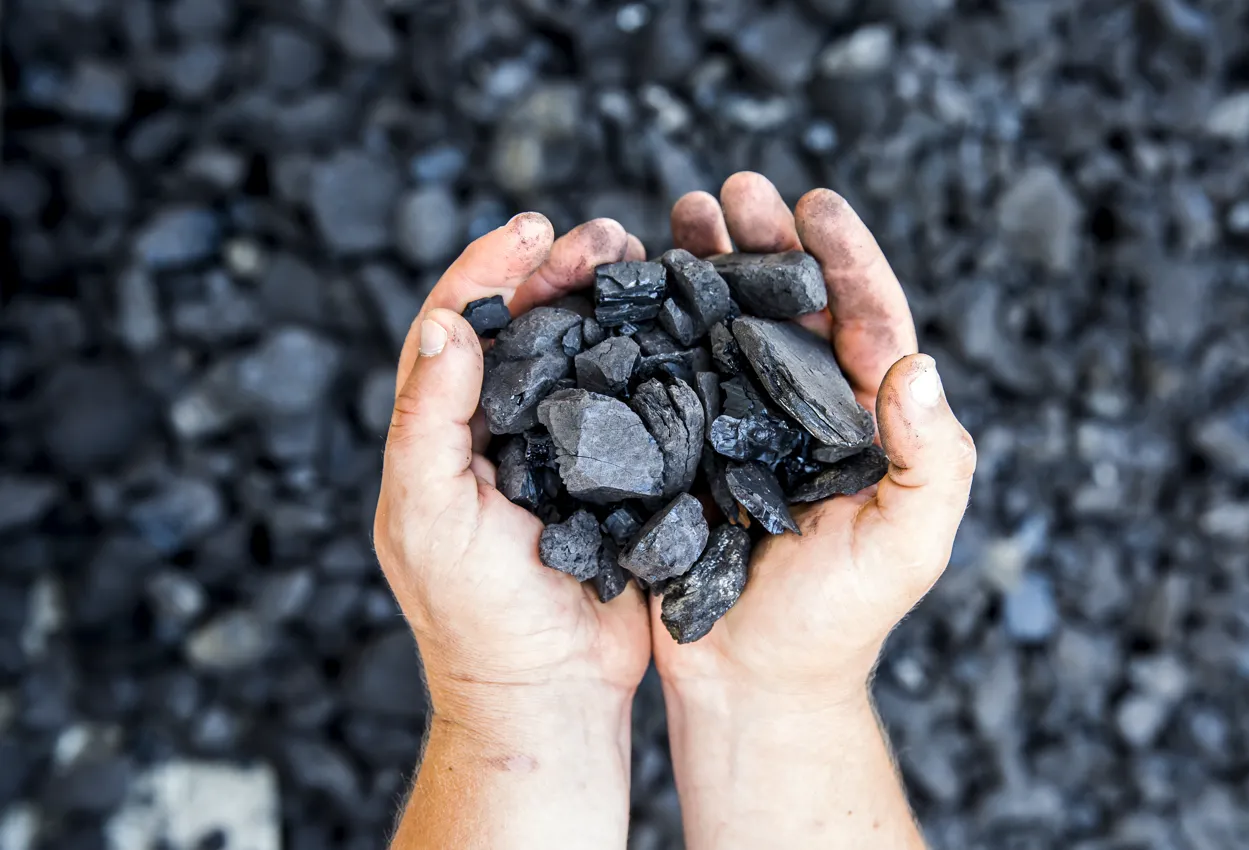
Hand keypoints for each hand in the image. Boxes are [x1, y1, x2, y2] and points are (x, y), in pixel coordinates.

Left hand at [374, 214, 651, 713]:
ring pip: (575, 354)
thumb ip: (430, 421)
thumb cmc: (477, 615)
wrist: (549, 693)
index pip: (454, 329)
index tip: (531, 230)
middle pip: (521, 327)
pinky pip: (624, 401)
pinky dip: (643, 357)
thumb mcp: (432, 516)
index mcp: (440, 436)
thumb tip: (445, 325)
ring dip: (603, 301)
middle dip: (556, 271)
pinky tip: (672, 324)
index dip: (486, 270)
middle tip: (607, 234)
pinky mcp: (610, 476)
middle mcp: (496, 432)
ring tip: (640, 257)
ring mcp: (555, 452)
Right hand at [654, 172, 976, 705]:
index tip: (816, 202)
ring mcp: (742, 424)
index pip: (866, 319)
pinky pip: (672, 372)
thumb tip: (919, 365)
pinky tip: (631, 283)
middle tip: (730, 188)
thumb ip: (931, 460)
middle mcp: (804, 409)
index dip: (846, 256)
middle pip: (788, 303)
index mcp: (866, 421)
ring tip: (677, 213)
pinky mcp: (686, 447)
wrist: (750, 684)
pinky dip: (655, 323)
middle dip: (763, 239)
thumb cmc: (839, 623)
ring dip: (705, 264)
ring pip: (726, 323)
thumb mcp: (905, 547)